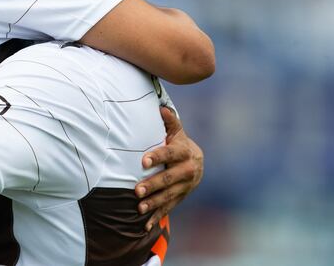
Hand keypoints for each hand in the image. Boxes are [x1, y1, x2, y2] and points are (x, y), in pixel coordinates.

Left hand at [135, 107, 203, 229]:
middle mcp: (187, 171)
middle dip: (153, 185)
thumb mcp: (176, 132)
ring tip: (139, 207)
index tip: (142, 161)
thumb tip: (161, 108)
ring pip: (169, 196)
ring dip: (154, 203)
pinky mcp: (180, 198)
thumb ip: (170, 122)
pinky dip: (157, 217)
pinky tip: (146, 225)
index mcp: (185, 152)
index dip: (157, 157)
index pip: (170, 154)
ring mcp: (185, 187)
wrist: (197, 162)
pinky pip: (169, 208)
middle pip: (169, 179)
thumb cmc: (178, 143)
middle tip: (136, 190)